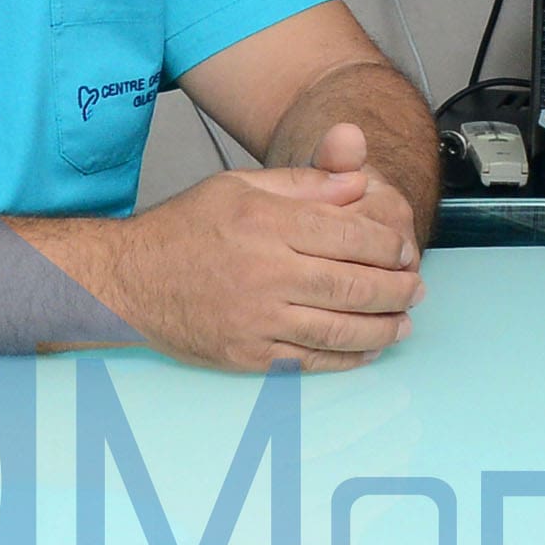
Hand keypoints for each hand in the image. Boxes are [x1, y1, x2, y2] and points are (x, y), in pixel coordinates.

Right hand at [101, 157, 422, 369]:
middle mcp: (264, 272)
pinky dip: (347, 358)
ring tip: (404, 323)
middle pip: (352, 284)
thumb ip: (302, 184)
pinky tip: (368, 349)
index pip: (349, 235)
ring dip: (382, 328)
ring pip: (339, 328)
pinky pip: (311, 361)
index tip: (404, 249)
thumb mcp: (239, 186)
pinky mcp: (247, 355)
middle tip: (416, 287)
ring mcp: (256, 319)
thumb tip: (358, 184)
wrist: (128, 281)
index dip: (387, 245)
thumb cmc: (184, 229)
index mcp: (265, 223)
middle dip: (396, 289)